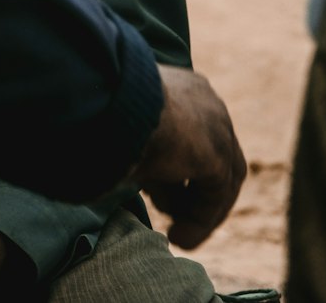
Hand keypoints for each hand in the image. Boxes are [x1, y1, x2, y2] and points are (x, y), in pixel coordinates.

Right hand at [131, 65, 246, 249]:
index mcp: (185, 88)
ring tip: (175, 235)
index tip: (156, 189)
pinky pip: (214, 196)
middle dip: (194, 191)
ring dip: (198, 211)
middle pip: (214, 157)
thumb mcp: (124, 124)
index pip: (194, 131)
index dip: (180, 166)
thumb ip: (139, 142)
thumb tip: (133, 169)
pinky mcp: (216, 153)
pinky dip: (199, 221)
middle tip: (172, 216)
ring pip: (219, 180)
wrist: (114, 98)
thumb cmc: (106, 106)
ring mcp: (217, 126)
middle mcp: (207, 102)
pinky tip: (178, 238)